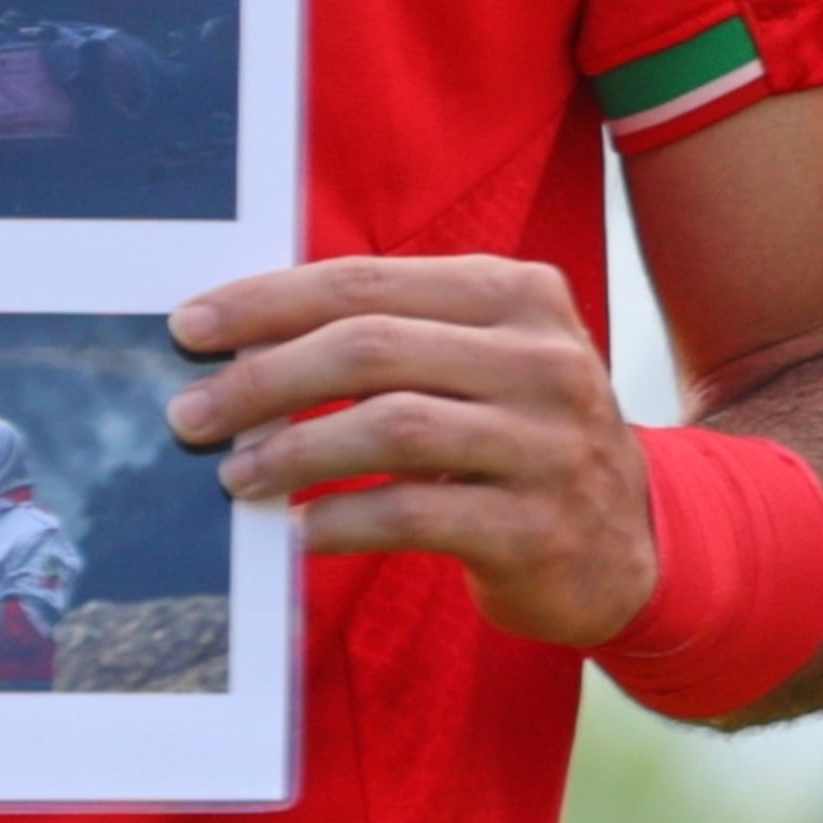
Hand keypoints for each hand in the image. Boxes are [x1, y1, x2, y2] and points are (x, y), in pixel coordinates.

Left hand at [166, 257, 656, 648]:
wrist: (630, 542)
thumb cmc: (523, 437)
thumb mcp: (488, 361)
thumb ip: (398, 336)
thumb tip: (246, 342)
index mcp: (521, 295)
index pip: (371, 280)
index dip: (270, 301)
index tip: (192, 328)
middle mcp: (543, 358)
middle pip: (374, 347)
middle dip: (264, 377)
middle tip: (193, 413)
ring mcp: (547, 443)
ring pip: (391, 426)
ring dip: (293, 450)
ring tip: (236, 474)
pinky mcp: (534, 527)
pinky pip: (413, 514)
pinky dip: (340, 521)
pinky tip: (298, 530)